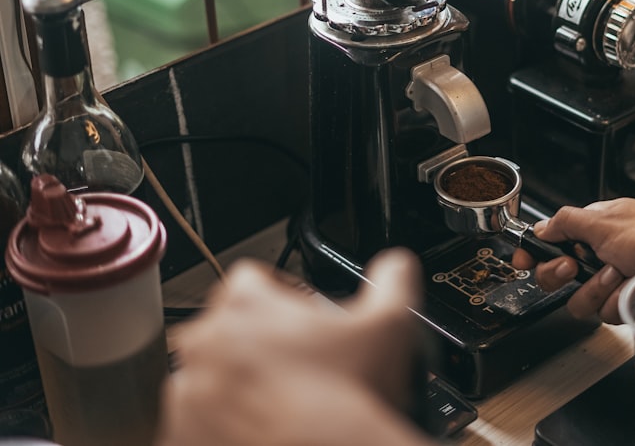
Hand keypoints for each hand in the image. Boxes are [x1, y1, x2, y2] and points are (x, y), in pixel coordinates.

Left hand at [157, 249, 436, 445]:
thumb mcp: (392, 323)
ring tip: (278, 404)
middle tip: (296, 367)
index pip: (253, 279)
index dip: (283, 295)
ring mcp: (187, 393)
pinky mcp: (179, 436)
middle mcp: (205, 342)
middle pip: (225, 327)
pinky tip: (260, 430)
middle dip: (255, 342)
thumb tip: (396, 265)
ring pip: (207, 376)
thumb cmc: (349, 396)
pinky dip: (220, 426)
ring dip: (234, 385)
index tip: (303, 319)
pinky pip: (195, 423)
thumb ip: (393, 278)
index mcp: (246, 303)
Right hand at [512, 198, 634, 322]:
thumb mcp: (604, 221)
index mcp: (593, 230)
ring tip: (620, 274)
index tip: (522, 260)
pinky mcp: (625, 305)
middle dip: (563, 273)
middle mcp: (599, 256)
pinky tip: (634, 288)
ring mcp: (611, 282)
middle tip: (575, 266)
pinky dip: (618, 301)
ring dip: (597, 288)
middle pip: (556, 276)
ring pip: (578, 300)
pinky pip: (603, 313)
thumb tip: (541, 227)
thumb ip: (566, 222)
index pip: (551, 241)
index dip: (533, 253)